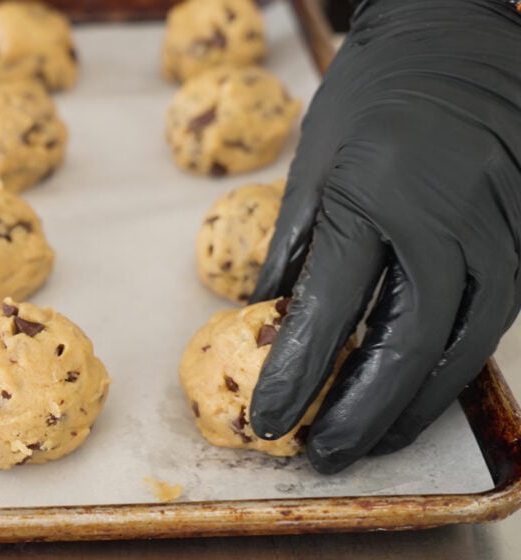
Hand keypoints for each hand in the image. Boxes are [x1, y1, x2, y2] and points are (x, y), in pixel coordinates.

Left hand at [249, 0, 520, 473]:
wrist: (456, 38)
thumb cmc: (370, 97)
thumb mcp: (311, 162)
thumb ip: (291, 246)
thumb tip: (264, 316)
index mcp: (370, 197)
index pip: (329, 312)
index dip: (297, 377)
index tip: (268, 421)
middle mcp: (443, 221)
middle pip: (408, 346)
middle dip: (362, 412)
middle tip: (325, 453)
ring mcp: (499, 229)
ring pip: (464, 346)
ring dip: (415, 405)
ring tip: (373, 439)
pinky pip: (496, 318)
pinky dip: (456, 365)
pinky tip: (423, 390)